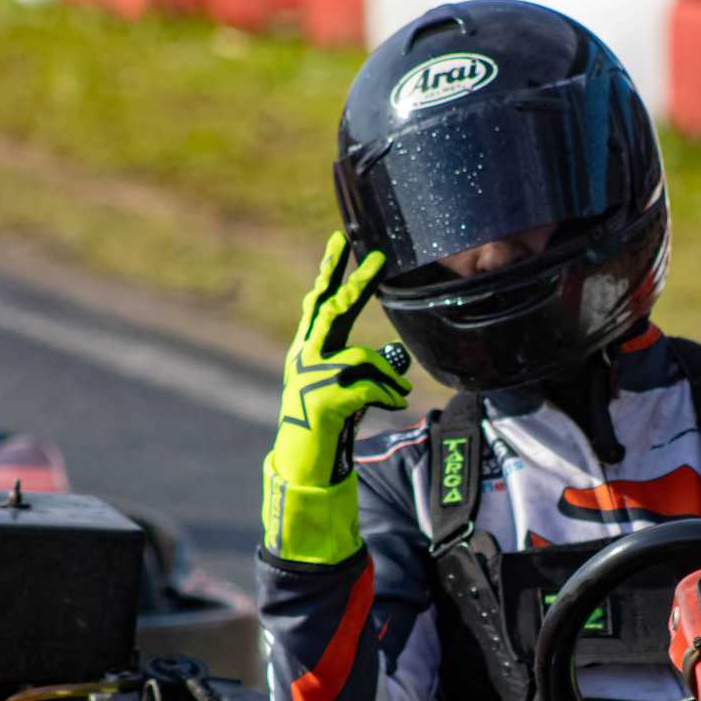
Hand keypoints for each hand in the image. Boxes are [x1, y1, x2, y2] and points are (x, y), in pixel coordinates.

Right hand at [262, 232, 412, 563]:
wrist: (302, 460)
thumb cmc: (326, 421)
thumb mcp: (342, 387)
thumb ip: (361, 367)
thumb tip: (395, 360)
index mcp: (308, 348)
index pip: (319, 301)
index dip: (330, 271)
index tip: (340, 240)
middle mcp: (305, 355)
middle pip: (332, 310)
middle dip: (356, 283)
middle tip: (377, 258)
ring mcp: (312, 376)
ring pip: (360, 356)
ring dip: (385, 375)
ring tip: (399, 394)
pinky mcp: (325, 399)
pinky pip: (369, 387)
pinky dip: (389, 395)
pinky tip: (398, 404)